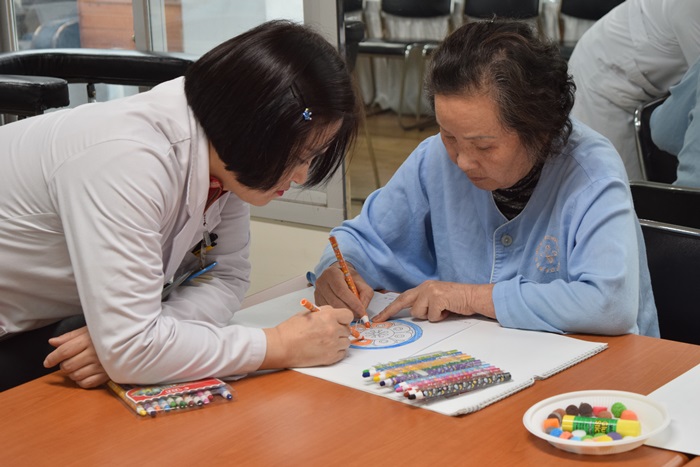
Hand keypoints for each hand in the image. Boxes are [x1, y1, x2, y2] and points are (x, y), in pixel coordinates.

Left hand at [43, 326, 109, 388]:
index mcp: (88, 340)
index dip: (52, 358)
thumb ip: (70, 337)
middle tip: (68, 361)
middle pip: (68, 366)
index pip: (64, 351)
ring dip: (72, 373)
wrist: (132, 340)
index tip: (47, 362)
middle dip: (64, 365)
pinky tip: (84, 374)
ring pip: (75, 376)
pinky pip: (86, 384)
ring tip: (78, 367)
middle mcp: (94, 353)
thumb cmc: (108, 334)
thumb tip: (52, 342)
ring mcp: (101, 365)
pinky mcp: (107, 375)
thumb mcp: (89, 330)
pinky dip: (81, 381)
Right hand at [261, 305, 353, 368]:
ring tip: (327, 342)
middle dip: (340, 330)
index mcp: (328, 316)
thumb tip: (334, 313)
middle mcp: (333, 330)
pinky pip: (342, 353)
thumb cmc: (291, 330)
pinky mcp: (330, 357)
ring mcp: (333, 345)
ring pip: (346, 342)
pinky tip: (327, 349)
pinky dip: (337, 352)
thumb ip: (324, 312)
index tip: (340, 321)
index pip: (348, 316)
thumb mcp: (307, 313)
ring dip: (339, 341)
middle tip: (329, 332)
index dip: (344, 318)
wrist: (282, 346)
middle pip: (347, 330)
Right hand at [314, 263, 373, 318]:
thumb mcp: (362, 283)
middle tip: (359, 316)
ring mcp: (317, 292)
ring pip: (331, 308)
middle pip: (335, 302)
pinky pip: (328, 311)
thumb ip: (365, 295)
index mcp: (332, 273)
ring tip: (354, 315)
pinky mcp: (316, 301)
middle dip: (349, 311)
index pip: (341, 291)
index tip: (362, 311)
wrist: (338, 276)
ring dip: (343, 315)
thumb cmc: (350, 279)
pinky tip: (345, 314)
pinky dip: (337, 316)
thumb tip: (362, 310)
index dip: (352, 303)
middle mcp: (321, 282)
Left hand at [373, 281, 495, 321]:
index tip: (379, 317)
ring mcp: (430, 291)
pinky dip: (440, 318)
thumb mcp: (437, 300)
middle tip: (379, 320)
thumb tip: (412, 314)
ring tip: (443, 311)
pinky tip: (448, 310)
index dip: (390, 308)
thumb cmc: (457, 302)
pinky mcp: (437, 297)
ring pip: (419, 313)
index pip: (403, 298)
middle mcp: (425, 287)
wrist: (474, 297)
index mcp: (424, 287)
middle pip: (403, 301)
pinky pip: (431, 316)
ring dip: (430, 316)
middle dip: (390, 312)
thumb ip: (424, 304)